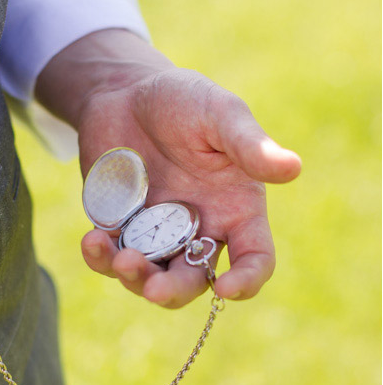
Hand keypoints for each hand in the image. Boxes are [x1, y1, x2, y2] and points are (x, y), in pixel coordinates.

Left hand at [35, 29, 301, 307]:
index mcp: (236, 209)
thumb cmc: (183, 100)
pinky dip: (100, 258)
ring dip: (134, 278)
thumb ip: (248, 144)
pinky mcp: (117, 230)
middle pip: (193, 281)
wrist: (124, 94)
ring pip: (150, 277)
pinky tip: (92, 240)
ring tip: (118, 257)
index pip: (254, 258)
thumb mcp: (219, 114)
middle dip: (173, 290)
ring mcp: (155, 235)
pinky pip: (109, 258)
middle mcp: (199, 230)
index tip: (228, 288)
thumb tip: (292, 168)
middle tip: (153, 288)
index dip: (247, 280)